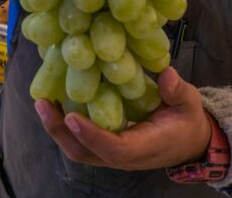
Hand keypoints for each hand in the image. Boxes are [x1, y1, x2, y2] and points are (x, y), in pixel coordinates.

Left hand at [35, 68, 212, 170]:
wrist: (188, 141)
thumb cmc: (187, 121)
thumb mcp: (189, 103)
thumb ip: (177, 91)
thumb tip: (166, 74)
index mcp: (144, 147)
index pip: (113, 148)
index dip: (91, 134)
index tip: (71, 116)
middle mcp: (122, 156)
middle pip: (84, 153)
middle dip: (60, 131)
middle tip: (42, 104)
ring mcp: (111, 154)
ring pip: (78, 150)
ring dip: (56, 128)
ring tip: (42, 102)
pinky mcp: (105, 146)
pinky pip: (80, 141)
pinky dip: (63, 125)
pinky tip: (55, 101)